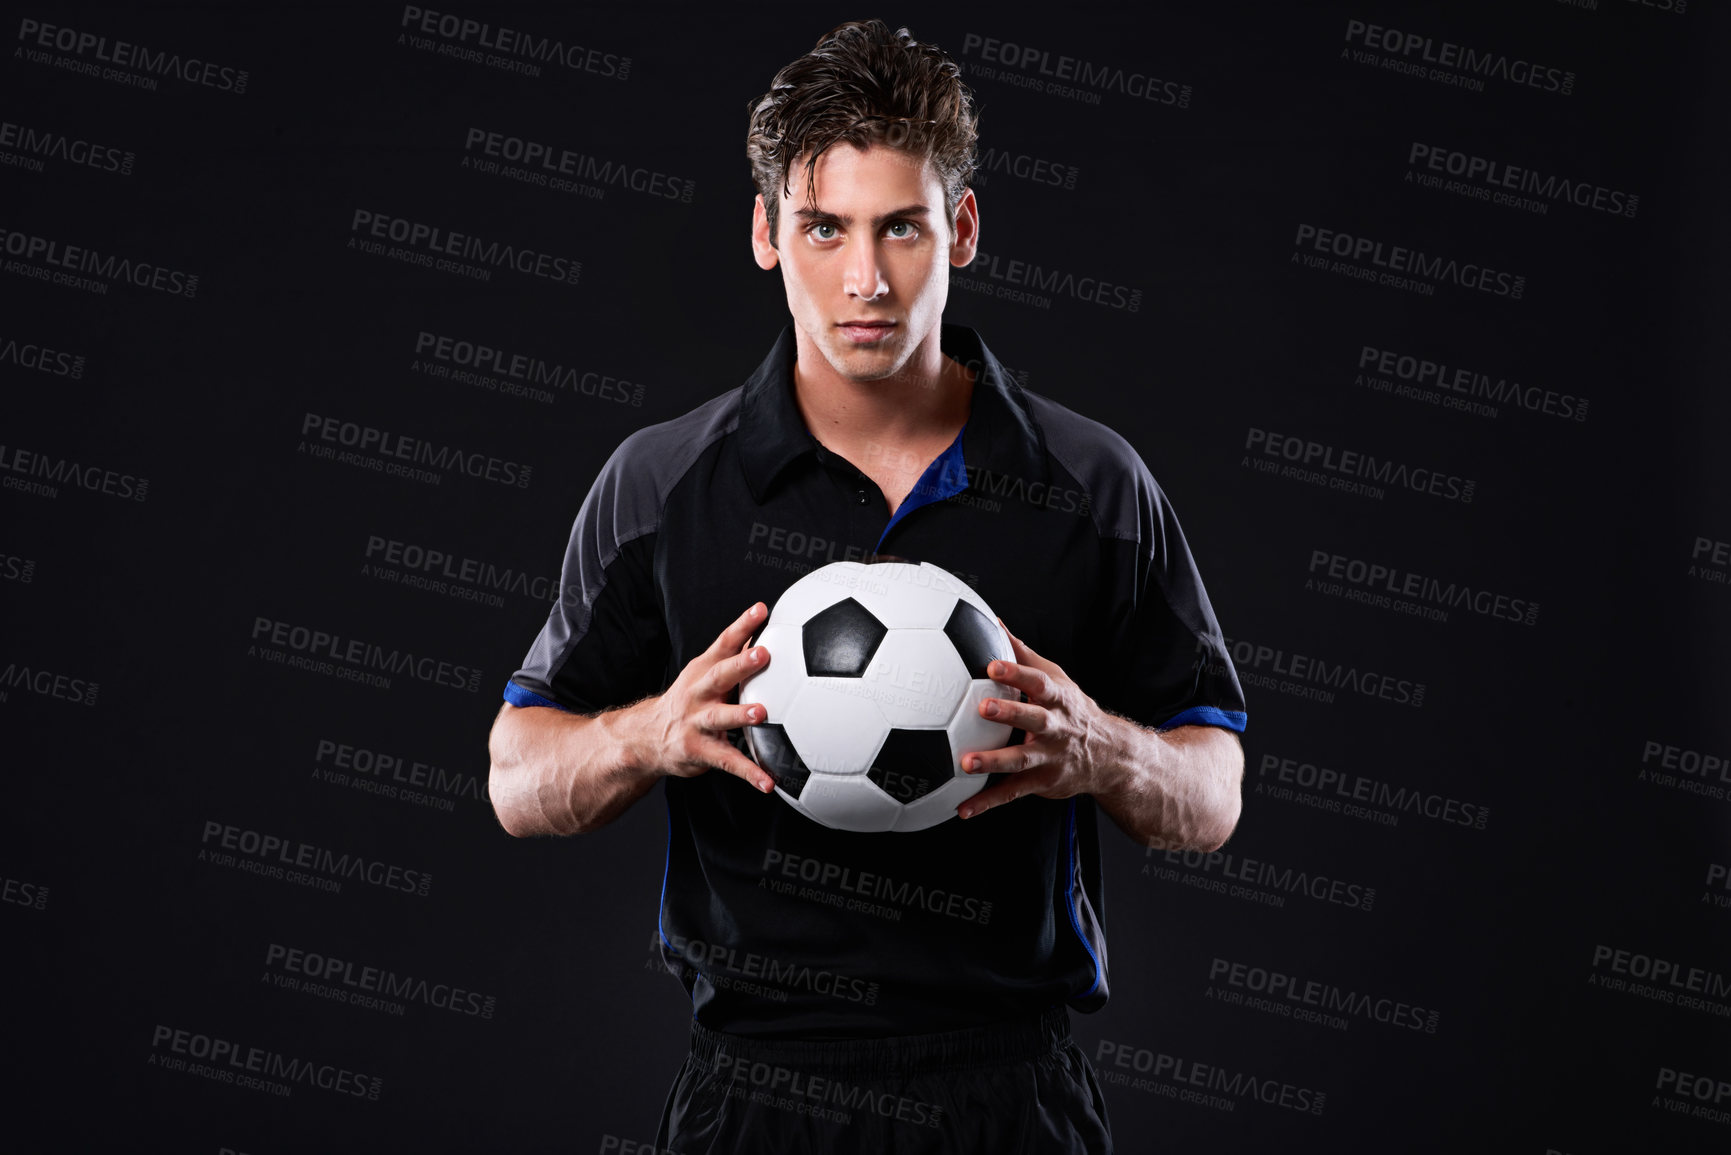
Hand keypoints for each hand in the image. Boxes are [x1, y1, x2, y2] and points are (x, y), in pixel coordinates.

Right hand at [641, 602, 775, 792]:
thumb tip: (762, 634)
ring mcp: (696, 723)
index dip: (742, 625)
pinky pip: (727, 762)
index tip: (761, 610)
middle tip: (763, 653)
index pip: (723, 643)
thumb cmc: (687, 701)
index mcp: (703, 672)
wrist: (646, 738)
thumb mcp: (704, 675)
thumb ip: (732, 657)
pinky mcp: (699, 752)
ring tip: (761, 713)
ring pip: (719, 717)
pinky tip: (768, 782)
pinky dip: (749, 773)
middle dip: (741, 664)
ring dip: (740, 714)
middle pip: (719, 675)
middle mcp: (698, 694)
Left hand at [956, 620, 1117, 818]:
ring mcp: (1049, 758)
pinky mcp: (1042, 783)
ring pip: (1020, 760)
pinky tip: (963, 809)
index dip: (1016, 673)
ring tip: (966, 763)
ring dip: (993, 762)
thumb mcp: (1055, 678)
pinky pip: (1012, 794)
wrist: (1110, 756)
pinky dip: (987, 802)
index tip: (992, 666)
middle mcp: (1055, 728)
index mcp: (1057, 699)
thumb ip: (1022, 654)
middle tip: (982, 708)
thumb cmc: (1072, 710)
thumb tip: (994, 623)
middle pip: (1033, 719)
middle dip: (1009, 713)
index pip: (1038, 682)